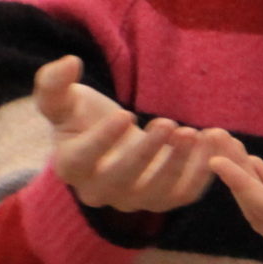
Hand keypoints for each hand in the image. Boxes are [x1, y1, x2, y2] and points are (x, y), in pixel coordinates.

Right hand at [32, 54, 240, 213]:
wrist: (110, 137)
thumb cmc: (81, 116)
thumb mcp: (62, 97)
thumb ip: (54, 81)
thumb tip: (69, 62)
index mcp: (70, 166)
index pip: (82, 160)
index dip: (103, 140)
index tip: (126, 114)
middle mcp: (99, 192)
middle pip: (122, 180)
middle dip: (148, 153)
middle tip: (169, 123)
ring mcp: (133, 201)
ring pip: (158, 191)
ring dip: (178, 163)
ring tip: (192, 132)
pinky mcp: (163, 200)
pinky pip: (185, 193)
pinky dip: (200, 171)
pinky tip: (208, 140)